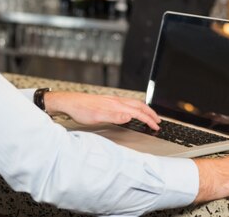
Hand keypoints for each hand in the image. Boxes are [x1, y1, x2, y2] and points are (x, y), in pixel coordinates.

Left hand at [45, 91, 160, 129]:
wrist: (70, 102)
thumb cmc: (81, 110)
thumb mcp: (97, 117)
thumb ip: (114, 117)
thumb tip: (129, 117)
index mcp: (116, 105)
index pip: (138, 112)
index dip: (148, 120)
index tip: (156, 126)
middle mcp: (116, 101)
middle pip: (139, 106)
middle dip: (150, 113)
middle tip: (158, 121)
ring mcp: (113, 100)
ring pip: (134, 103)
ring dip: (144, 109)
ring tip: (150, 115)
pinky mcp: (109, 101)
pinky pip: (128, 103)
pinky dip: (136, 107)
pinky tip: (133, 111)